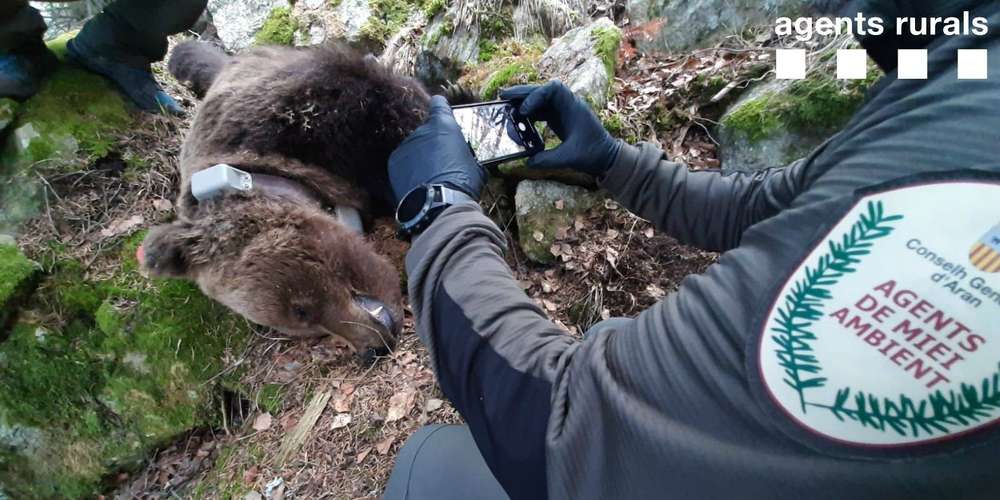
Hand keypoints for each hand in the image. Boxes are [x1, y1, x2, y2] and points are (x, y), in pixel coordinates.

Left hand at [388, 96, 486, 204]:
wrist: (438, 204)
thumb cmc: (462, 183)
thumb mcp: (475, 166)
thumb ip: (467, 155)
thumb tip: (469, 161)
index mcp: (444, 125)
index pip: (439, 103)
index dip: (441, 108)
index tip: (441, 112)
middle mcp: (422, 130)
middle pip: (427, 131)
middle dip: (433, 142)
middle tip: (442, 161)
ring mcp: (406, 145)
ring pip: (415, 147)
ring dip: (420, 157)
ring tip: (430, 177)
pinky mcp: (394, 161)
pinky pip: (404, 161)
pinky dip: (409, 169)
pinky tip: (419, 183)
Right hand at [501, 81, 621, 175]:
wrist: (606, 157)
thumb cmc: (593, 154)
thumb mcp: (569, 158)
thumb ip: (548, 160)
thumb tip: (527, 161)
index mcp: (573, 107)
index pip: (553, 89)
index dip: (536, 96)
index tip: (524, 111)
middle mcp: (567, 104)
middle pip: (542, 91)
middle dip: (522, 93)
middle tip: (502, 96)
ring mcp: (562, 111)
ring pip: (539, 100)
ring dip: (522, 102)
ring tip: (505, 107)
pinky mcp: (559, 119)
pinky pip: (540, 111)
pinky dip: (528, 114)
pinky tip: (517, 121)